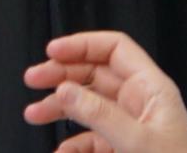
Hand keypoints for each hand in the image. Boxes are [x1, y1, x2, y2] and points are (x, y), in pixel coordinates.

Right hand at [22, 31, 186, 152]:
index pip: (115, 49)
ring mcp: (131, 126)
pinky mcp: (123, 149)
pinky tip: (61, 151)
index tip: (53, 52)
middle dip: (62, 75)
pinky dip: (73, 143)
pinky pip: (91, 138)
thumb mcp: (137, 142)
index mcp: (152, 89)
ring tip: (34, 114)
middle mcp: (140, 102)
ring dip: (59, 107)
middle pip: (95, 74)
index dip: (82, 45)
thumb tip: (65, 89)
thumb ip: (99, 115)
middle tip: (34, 79)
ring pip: (88, 105)